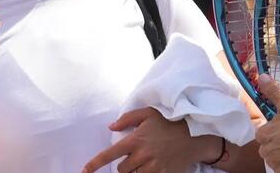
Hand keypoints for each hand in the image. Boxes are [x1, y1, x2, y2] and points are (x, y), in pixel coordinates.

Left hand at [83, 107, 215, 172]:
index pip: (109, 154)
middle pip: (122, 169)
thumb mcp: (148, 114)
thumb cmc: (169, 123)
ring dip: (134, 171)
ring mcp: (153, 167)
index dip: (95, 164)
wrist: (194, 137)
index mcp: (135, 140)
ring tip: (145, 161)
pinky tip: (151, 167)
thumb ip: (127, 118)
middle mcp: (142, 155)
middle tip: (135, 156)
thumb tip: (110, 126)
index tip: (85, 170)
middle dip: (124, 165)